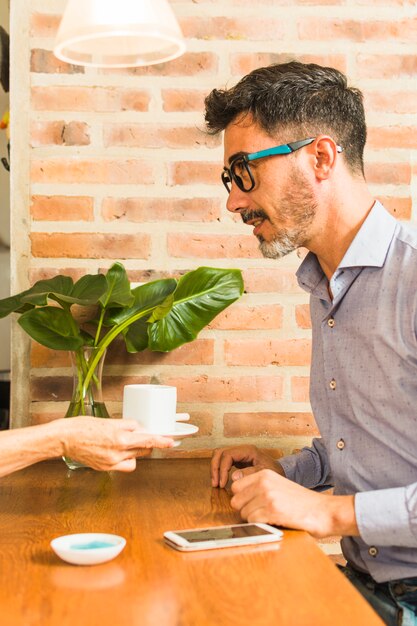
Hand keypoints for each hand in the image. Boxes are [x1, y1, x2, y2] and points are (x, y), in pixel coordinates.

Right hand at [56, 417, 173, 471]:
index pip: (147, 439)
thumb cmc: (83, 427)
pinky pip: (124, 466)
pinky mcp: (105, 468)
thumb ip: (126, 426)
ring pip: (135, 458)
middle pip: (143, 449)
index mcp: (120, 438)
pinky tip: (119, 452)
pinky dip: (126, 459)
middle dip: (146, 442)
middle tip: (143, 436)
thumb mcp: (108, 421)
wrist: (65, 439)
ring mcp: (111, 462)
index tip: (171, 441)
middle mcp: (118, 452)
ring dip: (136, 451)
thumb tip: (137, 428)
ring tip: (126, 443)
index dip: (161, 441)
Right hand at [211, 444, 283, 487]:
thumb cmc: (275, 471)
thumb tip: (233, 477)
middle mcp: (241, 450)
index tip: (222, 484)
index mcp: (248, 450)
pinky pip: (223, 461)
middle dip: (215, 468)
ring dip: (215, 468)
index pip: (228, 455)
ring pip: (219, 455)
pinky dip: (220, 470)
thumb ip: (250, 473)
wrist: (280, 471)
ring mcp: (239, 454)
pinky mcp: (237, 459)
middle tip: (215, 484)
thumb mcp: (264, 473)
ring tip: (215, 483)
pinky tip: (221, 481)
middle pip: (220, 453)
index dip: (222, 469)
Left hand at [230, 469, 358, 537]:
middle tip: (261, 514)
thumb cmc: (302, 502)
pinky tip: (274, 523)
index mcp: (264, 474)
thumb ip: (259, 488)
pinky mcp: (272, 511)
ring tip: (271, 518)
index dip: (242, 499)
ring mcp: (267, 496)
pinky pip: (253, 521)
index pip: (235, 487)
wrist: (324, 511)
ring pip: (243, 513)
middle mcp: (264, 482)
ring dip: (254, 520)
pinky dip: (260, 526)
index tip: (252, 505)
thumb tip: (237, 499)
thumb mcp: (279, 485)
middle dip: (245, 510)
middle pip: (235, 501)